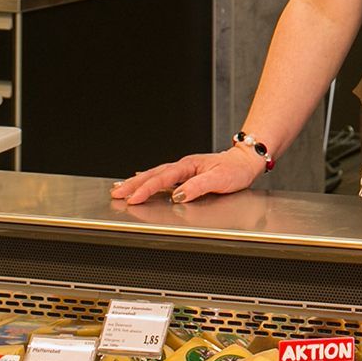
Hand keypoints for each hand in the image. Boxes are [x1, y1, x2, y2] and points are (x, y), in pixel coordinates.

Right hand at [110, 147, 263, 205]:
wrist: (245, 162)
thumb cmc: (235, 170)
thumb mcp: (219, 180)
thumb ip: (198, 187)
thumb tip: (178, 195)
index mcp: (189, 166)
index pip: (163, 178)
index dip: (147, 189)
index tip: (133, 198)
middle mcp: (184, 165)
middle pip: (153, 175)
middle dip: (133, 184)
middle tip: (116, 193)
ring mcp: (184, 169)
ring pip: (155, 175)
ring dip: (137, 182)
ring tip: (120, 188)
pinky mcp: (186, 174)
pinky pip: (162, 176)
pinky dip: (148, 179)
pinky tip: (141, 181)